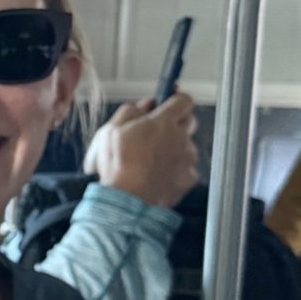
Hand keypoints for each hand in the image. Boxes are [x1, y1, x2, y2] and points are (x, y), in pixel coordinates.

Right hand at [83, 93, 197, 209]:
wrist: (127, 201)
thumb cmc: (117, 165)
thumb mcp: (111, 129)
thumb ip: (131, 111)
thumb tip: (145, 104)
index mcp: (163, 121)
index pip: (184, 100)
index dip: (176, 99)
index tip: (167, 102)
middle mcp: (181, 137)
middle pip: (188, 121)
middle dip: (174, 123)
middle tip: (153, 133)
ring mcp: (188, 159)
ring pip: (186, 146)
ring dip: (173, 148)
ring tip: (150, 161)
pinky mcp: (189, 179)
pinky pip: (186, 168)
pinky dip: (175, 170)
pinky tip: (158, 175)